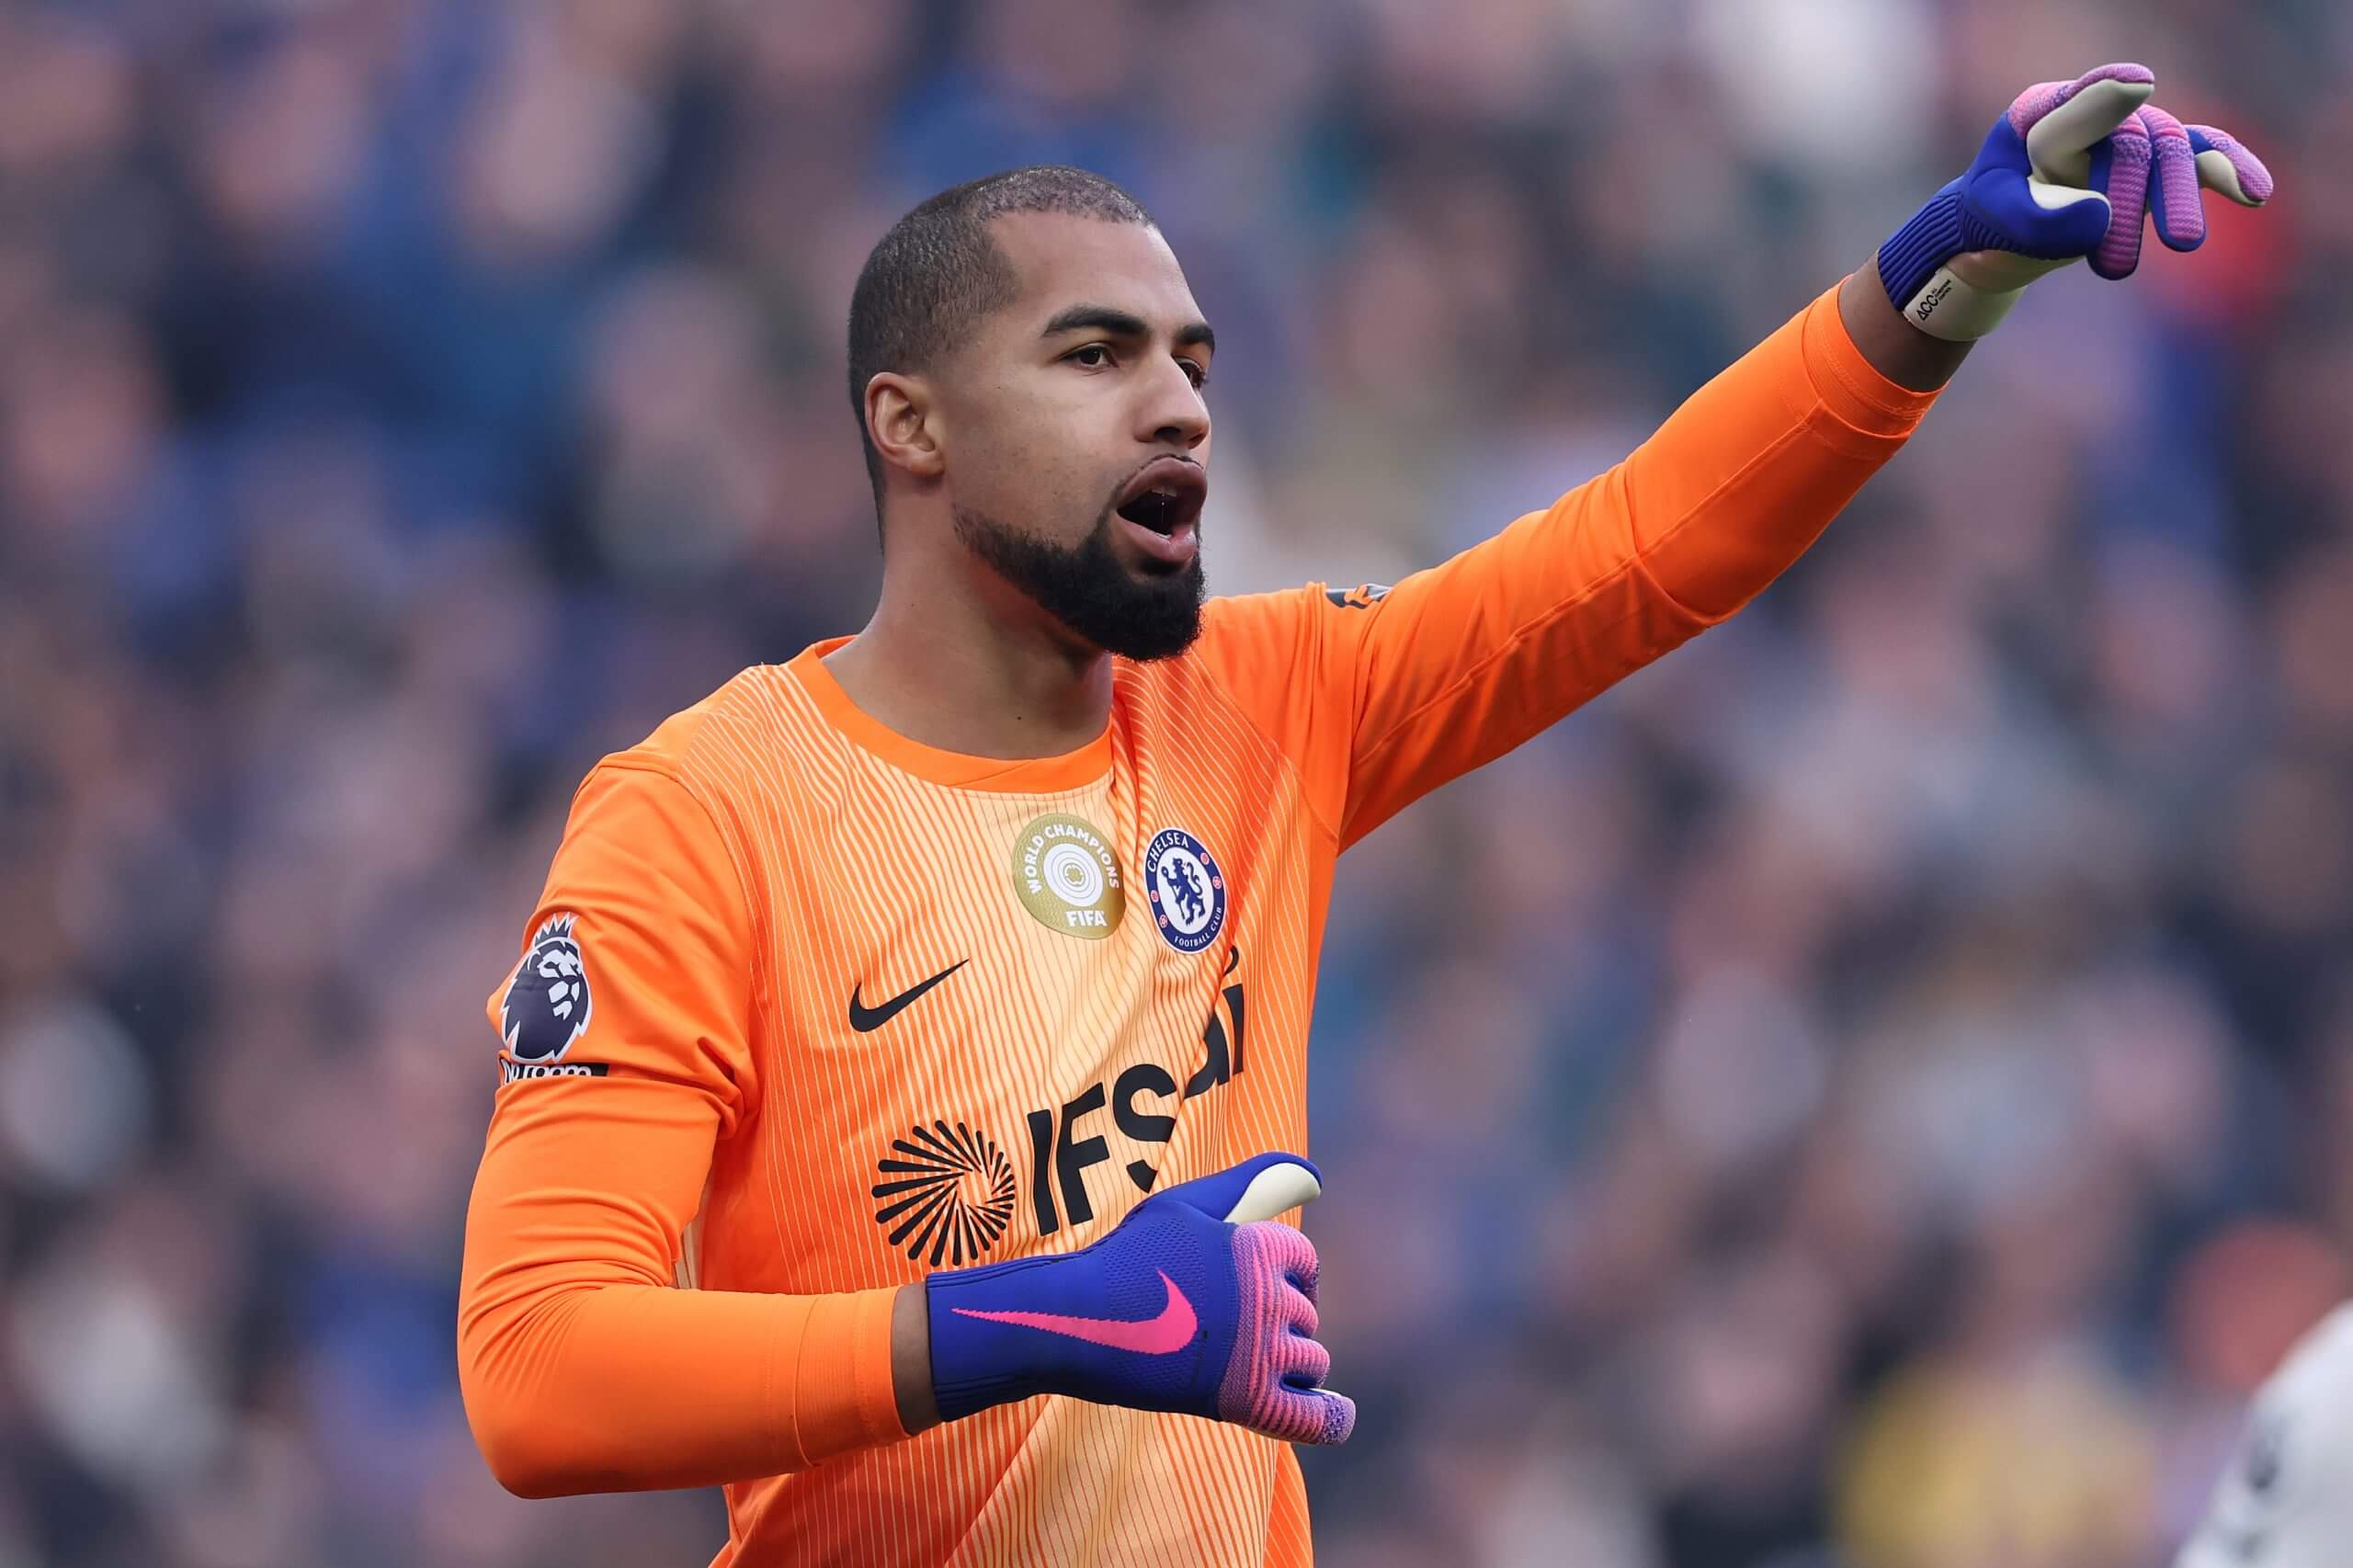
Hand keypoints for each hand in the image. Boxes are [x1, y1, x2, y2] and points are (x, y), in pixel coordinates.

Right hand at [924, 1152, 1354, 1444]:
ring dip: (1288, 1368)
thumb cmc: (1127, 1258)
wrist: (1077, 1321)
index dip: (1284, 1276)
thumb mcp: (1187, 1205)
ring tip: (1238, 1364)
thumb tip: (1315, 1175)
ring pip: (1312, 1364)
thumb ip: (1253, 1184)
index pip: (1305, 1264)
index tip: (1251, 1291)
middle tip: (1220, 1329)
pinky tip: (1336, 1414)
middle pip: (1307, 1316)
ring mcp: (1261, 1352)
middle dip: (1277, 1324)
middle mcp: (1270, 1298)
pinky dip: (1332, 1419)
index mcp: (1261, 1248)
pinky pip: (1318, 1417)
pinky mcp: (1248, 1402)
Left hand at [1879, 64, 2272, 340]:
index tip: (2136, 85)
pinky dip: (2226, 170)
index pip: (2073, 109)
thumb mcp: (1994, 223)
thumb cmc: (1989, 223)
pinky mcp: (2155, 162)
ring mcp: (2128, 133)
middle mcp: (2090, 111)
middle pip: (2130, 141)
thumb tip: (2098, 218)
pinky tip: (2256, 193)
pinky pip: (2199, 156)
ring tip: (2183, 245)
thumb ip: (2036, 221)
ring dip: (2179, 197)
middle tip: (2115, 270)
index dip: (2105, 97)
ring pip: (2169, 150)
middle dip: (2133, 198)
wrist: (1999, 240)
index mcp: (2038, 114)